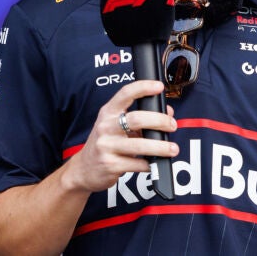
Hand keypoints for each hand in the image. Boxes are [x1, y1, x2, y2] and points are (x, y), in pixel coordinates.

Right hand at [62, 80, 177, 193]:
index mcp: (108, 113)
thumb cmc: (106, 144)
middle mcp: (105, 127)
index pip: (125, 94)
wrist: (84, 169)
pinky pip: (137, 164)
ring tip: (172, 149)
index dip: (143, 87)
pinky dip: (150, 164)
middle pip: (136, 119)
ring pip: (139, 145)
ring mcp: (106, 146)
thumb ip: (140, 119)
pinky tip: (154, 163)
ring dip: (160, 147)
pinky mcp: (110, 165)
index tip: (159, 87)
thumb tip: (167, 114)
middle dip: (160, 121)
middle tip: (172, 125)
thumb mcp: (116, 126)